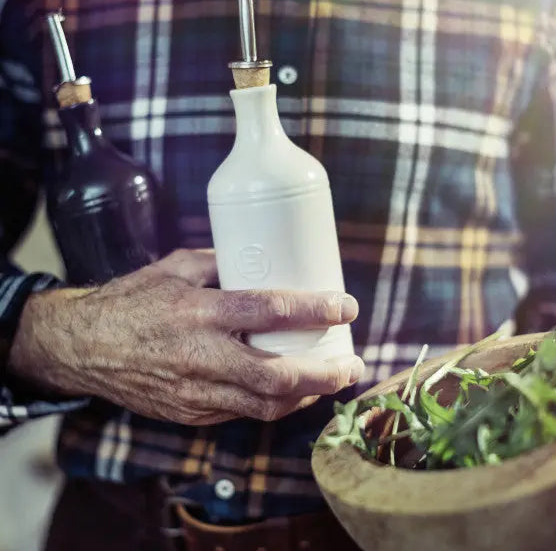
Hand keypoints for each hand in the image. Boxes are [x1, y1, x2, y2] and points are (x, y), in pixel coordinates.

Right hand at [8, 249, 362, 424]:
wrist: (83, 346)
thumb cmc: (131, 300)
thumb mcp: (176, 267)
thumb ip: (223, 264)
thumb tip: (264, 261)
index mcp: (198, 312)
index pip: (270, 311)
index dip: (315, 310)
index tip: (346, 306)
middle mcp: (200, 356)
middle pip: (276, 376)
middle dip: (324, 374)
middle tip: (352, 364)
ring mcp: (195, 392)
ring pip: (264, 405)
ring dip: (306, 396)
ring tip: (332, 380)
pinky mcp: (190, 413)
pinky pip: (242, 413)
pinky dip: (274, 404)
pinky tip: (292, 390)